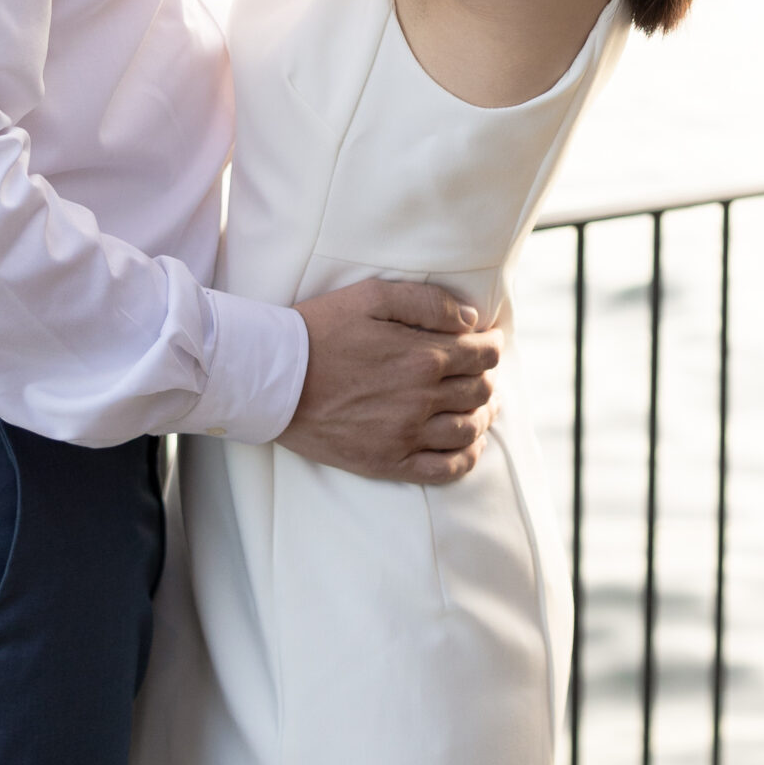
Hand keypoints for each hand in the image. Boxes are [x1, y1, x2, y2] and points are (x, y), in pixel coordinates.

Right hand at [281, 279, 502, 485]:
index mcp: (422, 356)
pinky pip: (445, 469)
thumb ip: (427, 302)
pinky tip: (466, 444)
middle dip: (488, 378)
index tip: (487, 341)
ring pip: (469, 430)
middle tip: (480, 371)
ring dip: (483, 415)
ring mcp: (405, 435)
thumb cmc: (319, 330)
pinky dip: (466, 457)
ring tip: (480, 405)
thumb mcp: (370, 295)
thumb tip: (472, 320)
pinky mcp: (387, 462)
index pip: (484, 355)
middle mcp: (421, 398)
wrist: (270, 378)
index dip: (492, 346)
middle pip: (481, 392)